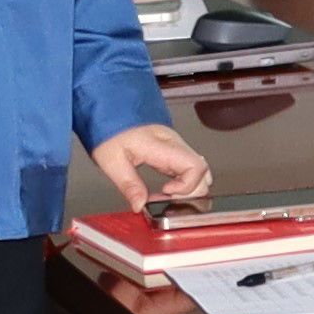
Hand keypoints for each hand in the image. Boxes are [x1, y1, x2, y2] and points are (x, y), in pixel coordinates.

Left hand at [86, 122, 209, 214]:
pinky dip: (185, 182)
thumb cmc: (110, 130)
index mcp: (163, 146)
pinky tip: (166, 187)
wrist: (110, 108)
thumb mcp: (111, 160)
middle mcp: (175, 145)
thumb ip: (128, 184)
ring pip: (200, 170)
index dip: (187, 186)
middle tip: (164, 198)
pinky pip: (190, 168)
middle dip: (189, 191)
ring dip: (189, 187)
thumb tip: (139, 205)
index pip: (196, 167)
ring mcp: (177, 146)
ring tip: (165, 194)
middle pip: (203, 171)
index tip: (166, 192)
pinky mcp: (174, 150)